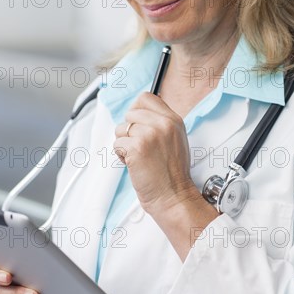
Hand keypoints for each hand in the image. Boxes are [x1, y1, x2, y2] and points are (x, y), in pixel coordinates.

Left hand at [114, 92, 197, 213]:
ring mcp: (150, 134)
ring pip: (121, 129)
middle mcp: (163, 124)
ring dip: (124, 144)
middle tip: (139, 146)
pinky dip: (121, 156)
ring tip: (138, 157)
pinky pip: (117, 144)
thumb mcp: (176, 139)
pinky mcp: (137, 147)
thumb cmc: (172, 173)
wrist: (173, 196)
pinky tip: (134, 164)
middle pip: (130, 113)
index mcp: (173, 119)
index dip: (137, 110)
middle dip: (129, 130)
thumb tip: (138, 111)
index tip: (138, 124)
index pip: (146, 97)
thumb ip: (160, 123)